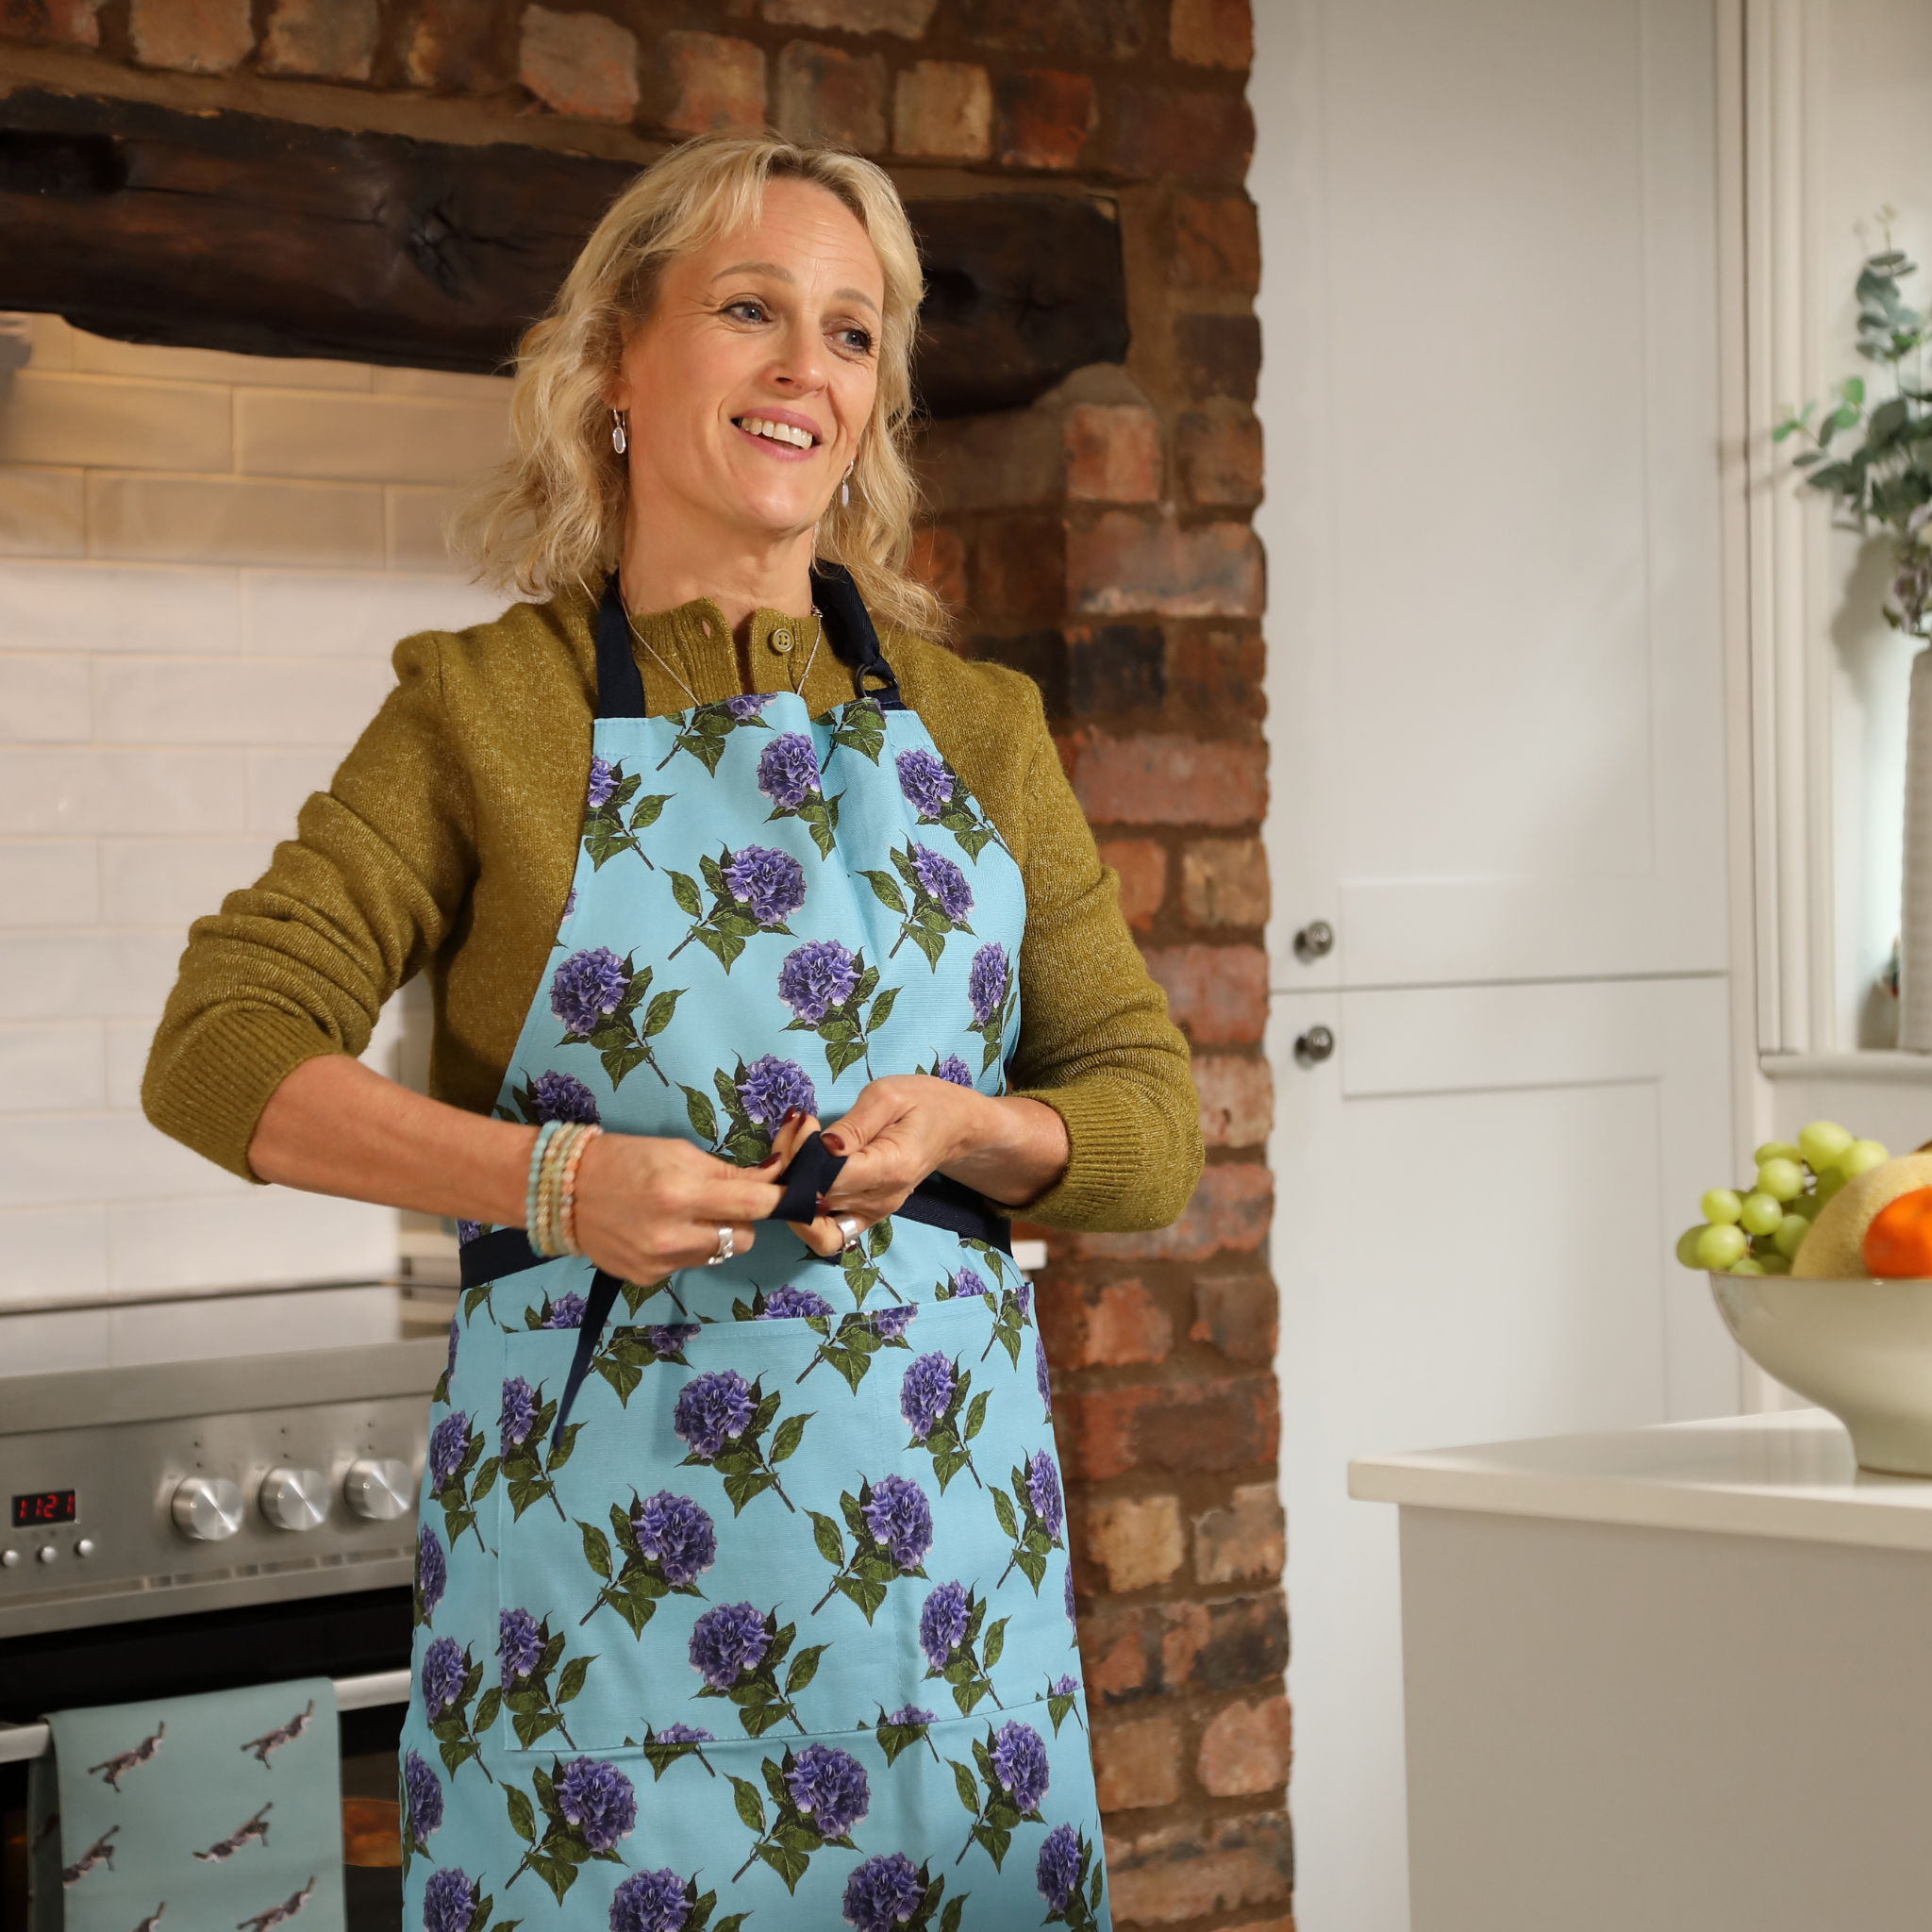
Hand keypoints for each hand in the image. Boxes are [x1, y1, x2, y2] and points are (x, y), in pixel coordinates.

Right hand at [569, 1118, 811, 1281]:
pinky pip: (688, 1266)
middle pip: (744, 1238)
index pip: (753, 1205)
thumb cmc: (623, 1159)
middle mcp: (671, 1235)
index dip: (778, 1199)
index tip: (790, 1194)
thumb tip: (773, 1179)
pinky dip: (685, 1250)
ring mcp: (658, 1263)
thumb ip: (725, 1173)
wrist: (561, 1191)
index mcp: (680, 1193)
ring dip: (714, 1236)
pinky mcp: (647, 1279)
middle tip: (717, 1202)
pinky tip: (658, 1231)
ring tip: (683, 1216)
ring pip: (719, 1255)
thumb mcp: (676, 1152)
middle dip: (741, 1220)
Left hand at [810, 1077, 1069, 1246]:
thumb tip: (820, 1148)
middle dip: (789, 1163)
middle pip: (813, 1198)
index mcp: (891, 1167)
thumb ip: (853, 1124)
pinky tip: (801, 1172)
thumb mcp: (889, 1094)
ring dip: (791, 1185)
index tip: (800, 1122)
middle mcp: (880, 1201)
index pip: (828, 1179)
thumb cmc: (924, 1102)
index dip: (800, 1156)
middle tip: (794, 1125)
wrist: (956, 1128)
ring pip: (812, 1217)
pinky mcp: (864, 1216)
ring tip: (796, 1145)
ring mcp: (872, 1214)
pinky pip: (825, 1231)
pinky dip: (802, 1209)